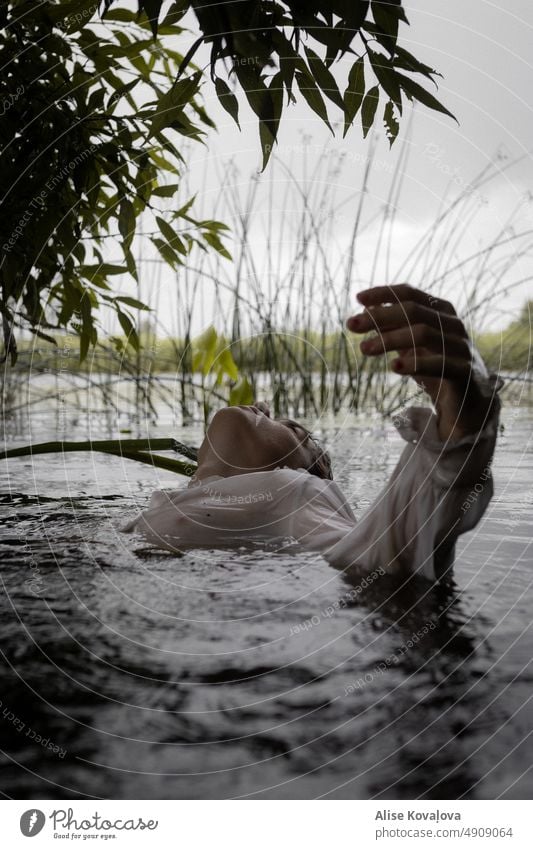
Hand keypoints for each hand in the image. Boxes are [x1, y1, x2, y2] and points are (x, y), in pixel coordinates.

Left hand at [346, 284, 491, 440]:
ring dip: (390, 339)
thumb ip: (393, 328)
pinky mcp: (465, 373)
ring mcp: (461, 348)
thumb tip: (365, 309)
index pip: (411, 294)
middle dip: (380, 316)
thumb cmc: (437, 371)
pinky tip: (393, 367)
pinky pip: (440, 364)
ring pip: (424, 333)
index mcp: (442, 313)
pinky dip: (415, 363)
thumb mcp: (410, 347)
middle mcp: (453, 325)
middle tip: (352, 324)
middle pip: (414, 311)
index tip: (357, 298)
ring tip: (364, 348)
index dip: (384, 293)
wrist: (469, 405)